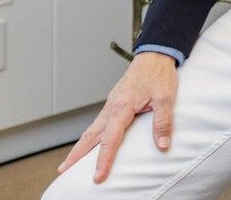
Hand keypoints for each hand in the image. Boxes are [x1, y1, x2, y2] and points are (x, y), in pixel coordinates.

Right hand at [57, 51, 178, 182]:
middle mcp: (112, 106)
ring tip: (71, 162)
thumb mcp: (166, 97)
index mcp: (123, 106)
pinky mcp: (114, 102)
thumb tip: (162, 144)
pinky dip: (90, 135)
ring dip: (81, 145)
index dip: (104, 159)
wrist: (155, 54)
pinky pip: (99, 122)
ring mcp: (111, 104)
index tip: (98, 175)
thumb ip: (163, 122)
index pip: (110, 138)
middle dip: (76, 154)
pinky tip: (90, 142)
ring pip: (92, 128)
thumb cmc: (158, 73)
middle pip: (91, 135)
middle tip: (64, 170)